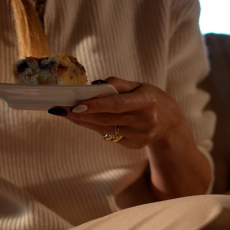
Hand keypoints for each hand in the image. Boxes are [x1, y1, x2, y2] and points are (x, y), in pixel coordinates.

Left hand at [48, 77, 184, 149]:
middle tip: (60, 109)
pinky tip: (84, 121)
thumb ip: (119, 84)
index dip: (95, 105)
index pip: (117, 104)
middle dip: (81, 115)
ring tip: (66, 114)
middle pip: (107, 119)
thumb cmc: (152, 98)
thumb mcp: (140, 86)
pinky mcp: (135, 145)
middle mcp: (145, 121)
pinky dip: (95, 128)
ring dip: (84, 122)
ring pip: (105, 129)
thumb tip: (95, 85)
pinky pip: (110, 136)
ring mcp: (140, 136)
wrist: (170, 122)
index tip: (75, 105)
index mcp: (147, 102)